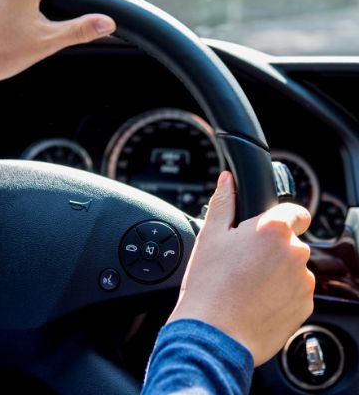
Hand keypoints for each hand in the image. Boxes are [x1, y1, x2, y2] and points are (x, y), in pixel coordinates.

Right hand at [167, 171, 314, 365]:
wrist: (215, 333)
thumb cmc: (209, 283)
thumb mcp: (210, 235)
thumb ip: (223, 201)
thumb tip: (227, 180)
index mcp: (273, 229)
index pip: (296, 212)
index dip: (280, 217)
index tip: (263, 229)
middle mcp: (295, 253)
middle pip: (290, 241)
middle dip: (271, 247)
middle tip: (242, 260)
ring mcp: (303, 282)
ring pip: (293, 267)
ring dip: (277, 270)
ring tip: (246, 283)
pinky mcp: (305, 308)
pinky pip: (295, 292)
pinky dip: (280, 293)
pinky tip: (255, 299)